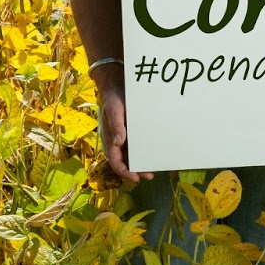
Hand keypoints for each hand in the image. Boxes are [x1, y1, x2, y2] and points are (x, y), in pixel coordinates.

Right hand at [93, 67, 153, 183]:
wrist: (117, 87)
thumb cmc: (113, 99)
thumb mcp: (113, 111)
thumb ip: (116, 126)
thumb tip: (118, 143)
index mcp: (110, 140)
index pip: (115, 161)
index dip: (124, 171)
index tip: (135, 177)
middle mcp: (117, 142)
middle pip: (125, 162)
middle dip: (136, 171)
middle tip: (149, 175)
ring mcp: (125, 138)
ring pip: (132, 156)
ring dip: (141, 163)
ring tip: (154, 169)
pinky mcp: (133, 133)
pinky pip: (138, 146)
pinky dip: (145, 152)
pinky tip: (154, 153)